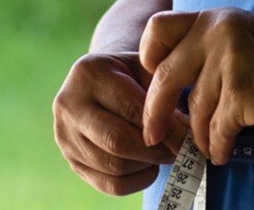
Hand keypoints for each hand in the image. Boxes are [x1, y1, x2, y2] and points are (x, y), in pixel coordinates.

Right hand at [53, 51, 187, 194]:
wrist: (98, 83)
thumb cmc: (130, 74)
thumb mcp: (145, 68)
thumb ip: (163, 93)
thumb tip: (185, 132)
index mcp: (89, 73)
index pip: (131, 108)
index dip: (165, 127)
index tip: (189, 137)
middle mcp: (69, 104)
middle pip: (118, 141)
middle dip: (156, 151)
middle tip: (179, 151)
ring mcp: (64, 136)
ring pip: (114, 166)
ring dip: (148, 165)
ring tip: (165, 154)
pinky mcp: (71, 161)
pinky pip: (109, 184)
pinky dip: (137, 181)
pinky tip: (149, 167)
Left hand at [140, 8, 253, 164]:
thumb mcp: (239, 30)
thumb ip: (206, 46)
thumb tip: (170, 84)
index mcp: (211, 19)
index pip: (157, 28)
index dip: (148, 57)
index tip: (152, 79)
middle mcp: (214, 37)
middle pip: (163, 78)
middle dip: (154, 113)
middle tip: (152, 135)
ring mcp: (229, 66)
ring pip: (194, 111)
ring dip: (197, 136)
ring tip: (206, 147)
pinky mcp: (243, 96)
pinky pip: (217, 130)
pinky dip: (218, 146)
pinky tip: (224, 151)